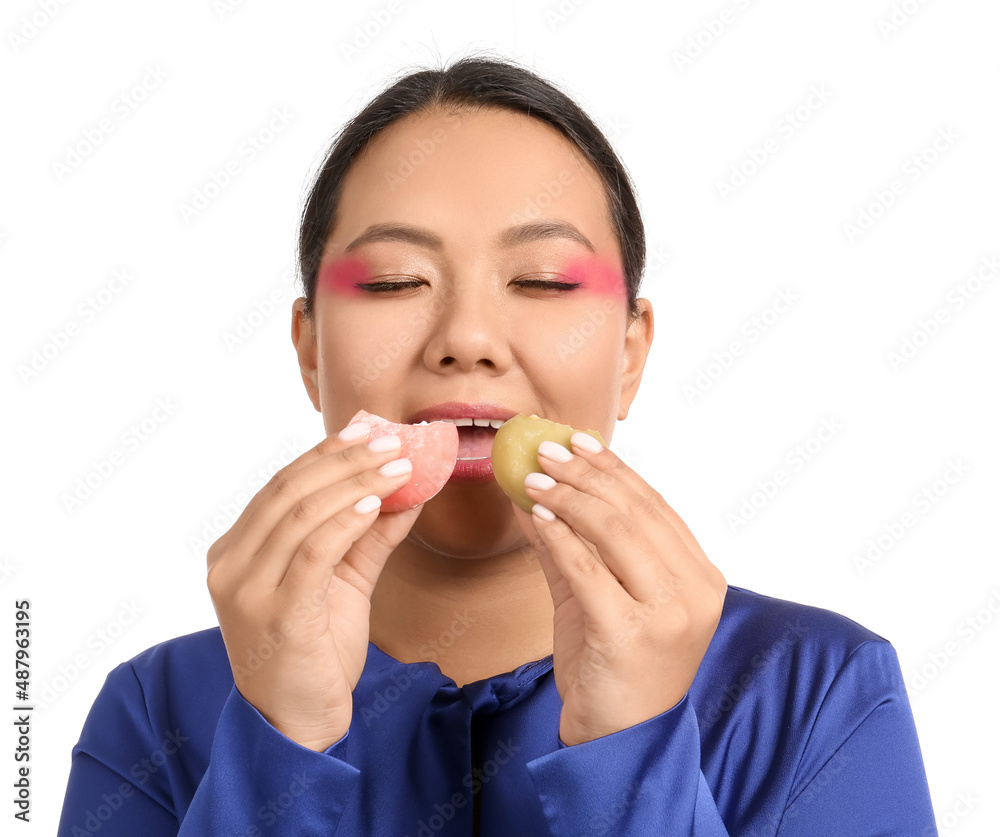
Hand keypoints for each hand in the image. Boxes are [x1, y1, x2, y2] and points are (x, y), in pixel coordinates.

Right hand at [205, 424, 420, 750]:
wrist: (296, 723)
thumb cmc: (315, 650)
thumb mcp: (343, 582)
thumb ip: (368, 536)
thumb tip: (407, 489)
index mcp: (236, 550)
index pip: (282, 485)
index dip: (328, 453)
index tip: (370, 429)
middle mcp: (230, 564)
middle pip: (290, 489)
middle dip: (346, 459)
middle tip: (393, 441)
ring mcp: (247, 589)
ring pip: (302, 513)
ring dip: (357, 483)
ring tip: (400, 467)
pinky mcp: (275, 613)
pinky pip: (313, 551)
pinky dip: (346, 521)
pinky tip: (376, 503)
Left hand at [512, 434, 726, 746]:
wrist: (618, 737)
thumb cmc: (613, 665)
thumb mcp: (597, 597)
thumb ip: (571, 546)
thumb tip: (536, 490)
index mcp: (701, 577)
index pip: (654, 506)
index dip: (613, 468)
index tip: (578, 440)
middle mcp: (695, 591)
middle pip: (636, 512)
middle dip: (586, 474)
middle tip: (547, 449)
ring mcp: (669, 613)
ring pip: (616, 532)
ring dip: (569, 496)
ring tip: (535, 477)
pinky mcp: (632, 633)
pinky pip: (589, 569)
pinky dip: (560, 535)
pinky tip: (539, 514)